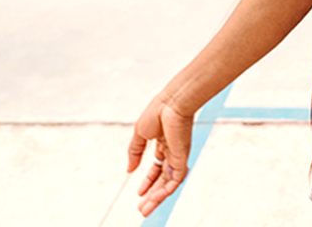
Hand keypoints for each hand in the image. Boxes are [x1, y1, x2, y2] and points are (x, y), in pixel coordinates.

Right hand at [127, 95, 194, 215]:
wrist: (173, 102)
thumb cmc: (157, 111)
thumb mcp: (140, 133)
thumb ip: (134, 152)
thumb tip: (129, 170)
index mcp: (163, 143)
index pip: (157, 167)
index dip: (148, 180)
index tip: (139, 192)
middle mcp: (172, 151)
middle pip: (162, 178)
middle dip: (152, 194)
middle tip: (142, 209)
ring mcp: (178, 155)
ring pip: (168, 182)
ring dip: (157, 197)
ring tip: (145, 209)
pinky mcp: (182, 157)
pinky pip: (175, 179)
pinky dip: (166, 190)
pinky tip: (155, 198)